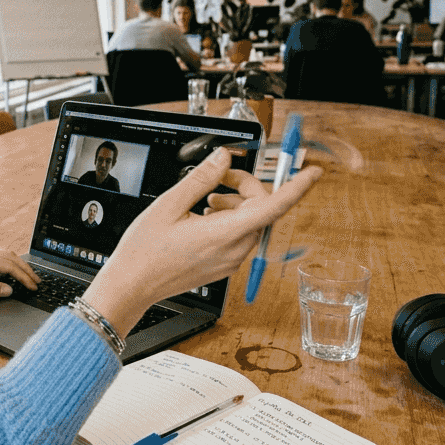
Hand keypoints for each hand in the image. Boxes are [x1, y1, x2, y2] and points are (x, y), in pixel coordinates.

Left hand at [0, 246, 40, 298]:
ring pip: (4, 254)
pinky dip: (8, 260)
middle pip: (10, 258)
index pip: (9, 267)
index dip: (23, 277)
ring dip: (18, 264)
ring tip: (28, 274)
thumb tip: (9, 289)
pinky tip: (9, 266)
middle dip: (26, 270)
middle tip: (37, 281)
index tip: (33, 287)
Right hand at [82, 148, 321, 333]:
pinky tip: (204, 216)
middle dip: (246, 186)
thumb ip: (202, 179)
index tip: (312, 173)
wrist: (132, 286)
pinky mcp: (224, 265)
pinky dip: (229, 219)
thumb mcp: (169, 205)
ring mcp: (230, 261)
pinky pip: (240, 235)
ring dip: (236, 203)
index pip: (273, 207)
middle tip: (218, 177)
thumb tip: (224, 158)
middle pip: (261, 209)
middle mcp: (234, 250)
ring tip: (205, 200)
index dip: (297, 187)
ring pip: (251, 222)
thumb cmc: (144, 252)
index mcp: (223, 234)